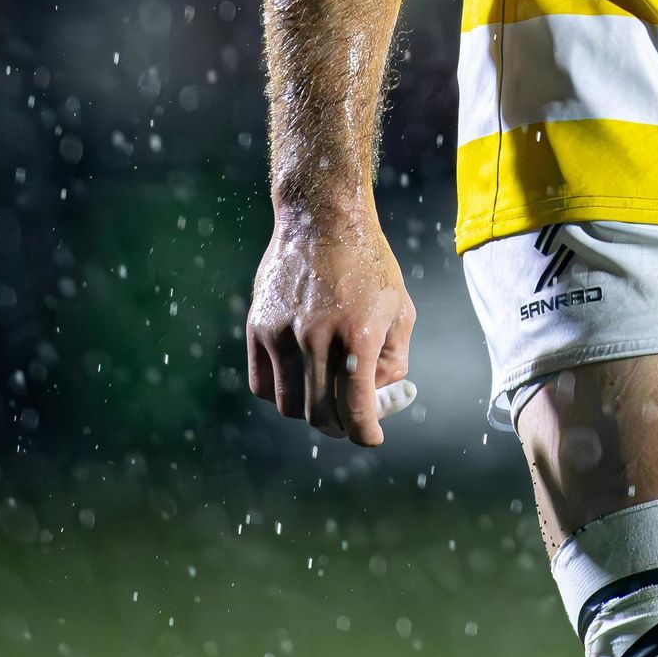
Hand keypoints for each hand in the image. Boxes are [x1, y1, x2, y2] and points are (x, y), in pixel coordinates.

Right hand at [247, 204, 414, 444]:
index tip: (371, 437)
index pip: (355, 408)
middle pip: (320, 414)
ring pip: (288, 405)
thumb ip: (394, 361)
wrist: (322, 219)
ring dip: (309, 411)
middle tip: (350, 419)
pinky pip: (262, 384)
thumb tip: (376, 402)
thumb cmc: (369, 264)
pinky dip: (280, 393)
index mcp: (357, 334)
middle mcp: (316, 337)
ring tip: (325, 394)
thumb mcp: (399, 308)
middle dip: (340, 426)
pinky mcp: (258, 327)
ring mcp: (281, 333)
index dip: (366, 433)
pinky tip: (299, 378)